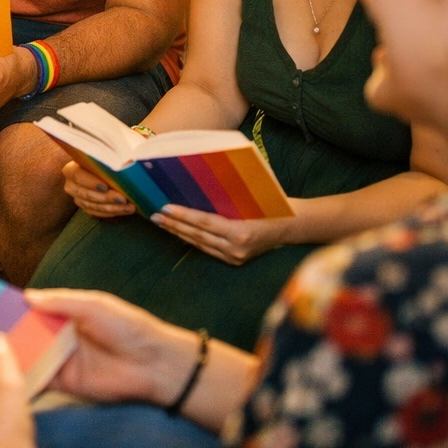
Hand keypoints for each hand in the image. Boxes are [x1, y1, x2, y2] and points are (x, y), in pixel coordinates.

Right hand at [24, 288, 201, 407]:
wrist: (153, 364)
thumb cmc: (128, 327)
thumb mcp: (94, 305)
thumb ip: (61, 301)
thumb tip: (27, 295)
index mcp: (67, 315)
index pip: (34, 311)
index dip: (15, 309)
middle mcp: (60, 337)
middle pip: (27, 334)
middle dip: (7, 332)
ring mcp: (61, 360)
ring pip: (29, 356)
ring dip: (11, 354)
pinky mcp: (65, 383)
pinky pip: (39, 379)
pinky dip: (23, 376)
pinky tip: (4, 373)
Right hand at [62, 161, 135, 217]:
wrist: (105, 168)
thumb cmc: (106, 159)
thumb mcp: (106, 155)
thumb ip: (110, 159)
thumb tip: (124, 164)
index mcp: (72, 169)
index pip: (77, 175)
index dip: (90, 182)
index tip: (105, 186)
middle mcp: (71, 185)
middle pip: (86, 194)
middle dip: (106, 198)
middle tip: (122, 199)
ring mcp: (78, 198)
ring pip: (93, 206)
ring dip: (112, 207)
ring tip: (129, 207)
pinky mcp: (86, 207)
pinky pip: (98, 213)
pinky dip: (112, 212)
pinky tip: (125, 210)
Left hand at [151, 203, 294, 265]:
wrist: (293, 226)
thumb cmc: (272, 205)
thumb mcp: (250, 199)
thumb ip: (226, 199)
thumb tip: (195, 186)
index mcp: (242, 232)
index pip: (205, 222)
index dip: (183, 215)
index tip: (165, 208)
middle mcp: (237, 249)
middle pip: (198, 235)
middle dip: (174, 225)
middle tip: (154, 215)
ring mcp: (236, 258)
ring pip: (200, 244)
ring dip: (179, 233)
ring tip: (161, 223)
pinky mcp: (235, 261)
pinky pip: (208, 249)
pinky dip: (192, 239)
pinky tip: (179, 232)